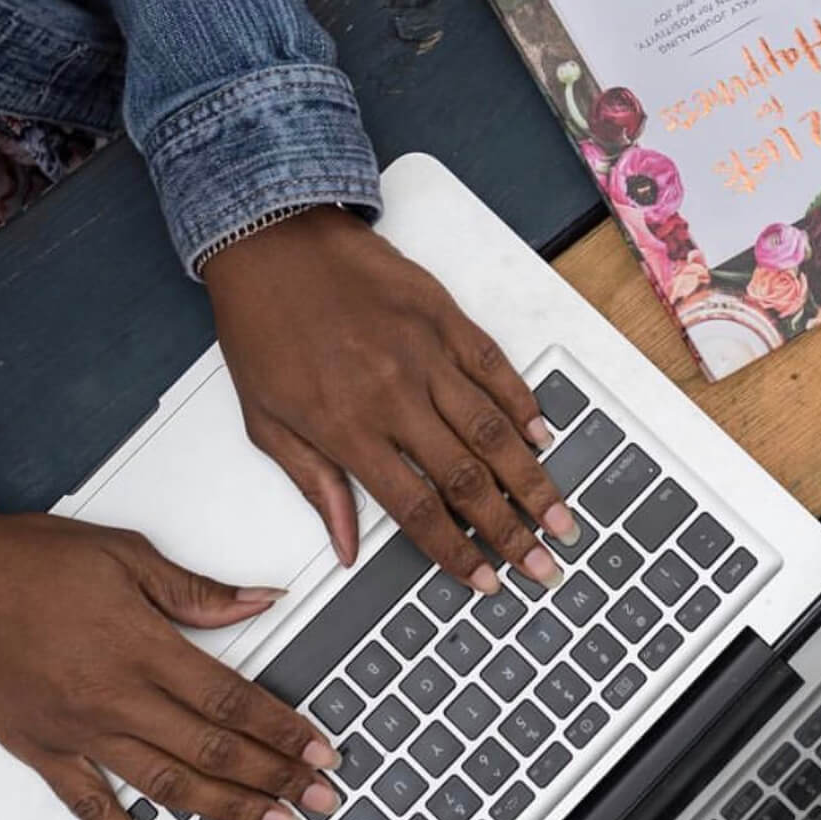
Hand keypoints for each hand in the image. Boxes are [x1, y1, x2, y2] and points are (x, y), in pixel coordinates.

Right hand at [0, 512, 340, 819]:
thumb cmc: (33, 560)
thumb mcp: (125, 555)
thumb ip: (197, 590)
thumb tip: (261, 599)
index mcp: (143, 646)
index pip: (231, 700)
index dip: (282, 729)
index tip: (321, 749)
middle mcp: (115, 698)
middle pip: (209, 751)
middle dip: (272, 778)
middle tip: (318, 800)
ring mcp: (78, 731)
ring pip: (163, 785)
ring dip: (223, 811)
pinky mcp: (41, 750)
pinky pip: (89, 805)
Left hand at [203, 205, 577, 589]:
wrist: (270, 239)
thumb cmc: (260, 326)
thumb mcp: (264, 419)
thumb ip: (314, 484)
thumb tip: (346, 547)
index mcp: (347, 428)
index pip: (416, 510)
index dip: (456, 554)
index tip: (484, 580)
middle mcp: (394, 395)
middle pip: (467, 478)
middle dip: (511, 530)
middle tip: (544, 564)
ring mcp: (425, 352)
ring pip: (492, 429)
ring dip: (532, 479)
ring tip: (560, 515)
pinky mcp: (443, 315)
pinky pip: (494, 367)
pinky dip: (522, 403)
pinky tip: (541, 435)